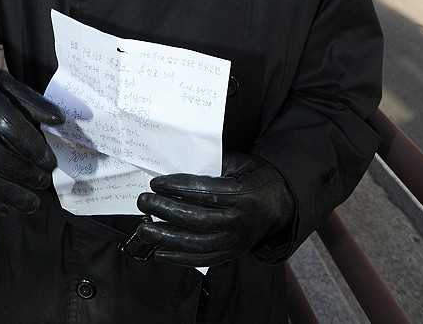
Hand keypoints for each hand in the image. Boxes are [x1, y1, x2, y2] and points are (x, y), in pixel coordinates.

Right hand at [0, 50, 64, 214]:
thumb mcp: (4, 82)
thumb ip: (32, 102)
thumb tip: (60, 120)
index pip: (9, 126)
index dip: (33, 147)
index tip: (51, 163)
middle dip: (22, 172)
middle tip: (44, 182)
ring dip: (5, 193)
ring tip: (30, 203)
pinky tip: (3, 206)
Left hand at [136, 152, 294, 265]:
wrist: (278, 202)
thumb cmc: (253, 177)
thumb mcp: (236, 162)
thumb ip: (210, 164)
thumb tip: (177, 164)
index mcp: (242, 194)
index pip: (204, 192)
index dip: (178, 188)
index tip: (156, 183)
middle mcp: (239, 221)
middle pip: (197, 219)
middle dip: (166, 211)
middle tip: (144, 201)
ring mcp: (235, 241)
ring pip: (197, 244)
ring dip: (166, 238)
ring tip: (144, 229)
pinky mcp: (231, 253)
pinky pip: (202, 260)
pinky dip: (179, 258)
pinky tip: (159, 252)